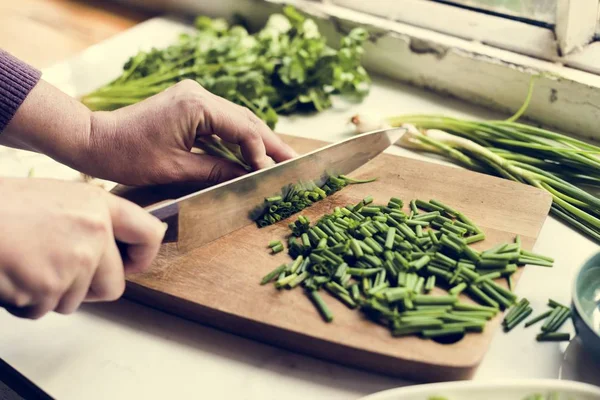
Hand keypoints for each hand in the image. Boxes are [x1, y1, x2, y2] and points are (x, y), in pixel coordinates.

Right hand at [0, 178, 165, 318]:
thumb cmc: (2, 207)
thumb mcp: (57, 198)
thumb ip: (90, 221)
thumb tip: (111, 248)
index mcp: (98, 207)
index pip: (149, 233)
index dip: (143, 256)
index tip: (132, 264)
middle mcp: (95, 234)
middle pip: (114, 285)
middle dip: (88, 289)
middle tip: (59, 273)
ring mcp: (74, 263)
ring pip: (75, 301)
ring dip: (51, 293)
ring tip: (26, 264)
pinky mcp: (48, 288)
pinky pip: (43, 310)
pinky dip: (26, 302)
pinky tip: (13, 276)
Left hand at [79, 79, 296, 185]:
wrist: (96, 140)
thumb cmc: (129, 156)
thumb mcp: (177, 169)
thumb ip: (217, 170)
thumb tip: (248, 177)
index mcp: (196, 106)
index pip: (243, 128)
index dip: (261, 152)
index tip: (270, 173)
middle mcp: (198, 94)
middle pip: (245, 119)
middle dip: (269, 143)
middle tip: (292, 161)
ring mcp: (194, 97)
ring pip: (236, 119)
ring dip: (256, 140)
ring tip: (278, 159)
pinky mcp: (188, 105)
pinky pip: (222, 121)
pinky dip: (237, 138)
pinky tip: (251, 153)